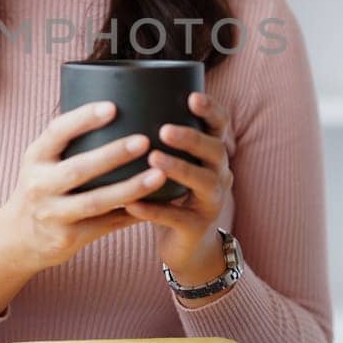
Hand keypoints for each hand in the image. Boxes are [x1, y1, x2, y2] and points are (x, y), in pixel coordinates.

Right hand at [0, 100, 166, 313]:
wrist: (17, 238)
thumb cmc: (41, 186)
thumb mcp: (42, 160)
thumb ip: (68, 140)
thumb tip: (118, 105)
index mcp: (35, 157)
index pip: (57, 133)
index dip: (83, 119)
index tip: (113, 106)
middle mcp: (40, 185)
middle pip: (78, 169)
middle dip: (113, 154)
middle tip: (144, 140)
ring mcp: (53, 214)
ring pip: (96, 202)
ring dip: (130, 188)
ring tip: (159, 175)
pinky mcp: (68, 238)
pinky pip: (106, 225)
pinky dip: (133, 214)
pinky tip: (157, 203)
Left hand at [124, 91, 232, 287]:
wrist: (187, 245)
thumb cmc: (173, 193)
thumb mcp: (175, 163)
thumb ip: (161, 138)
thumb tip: (122, 97)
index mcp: (213, 155)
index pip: (221, 126)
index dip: (211, 110)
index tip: (192, 96)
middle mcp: (220, 175)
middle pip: (215, 151)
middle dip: (192, 138)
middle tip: (165, 130)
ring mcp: (211, 203)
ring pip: (202, 183)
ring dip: (178, 169)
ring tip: (153, 158)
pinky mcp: (197, 228)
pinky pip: (177, 218)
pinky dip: (155, 210)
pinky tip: (133, 203)